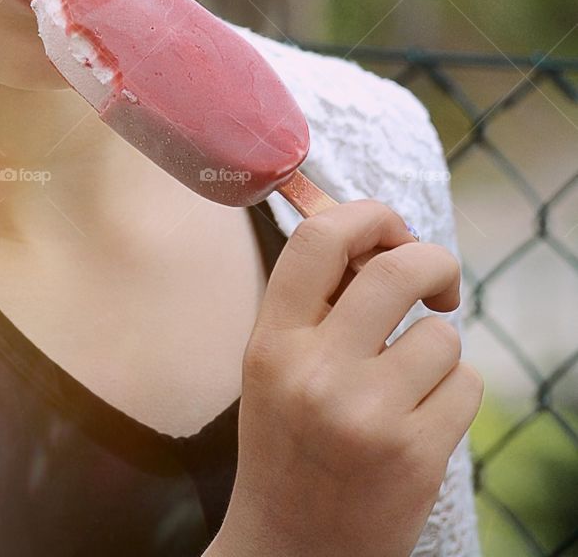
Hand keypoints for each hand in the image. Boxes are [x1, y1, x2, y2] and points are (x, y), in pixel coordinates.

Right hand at [213, 200, 483, 556]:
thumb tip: (383, 235)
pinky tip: (421, 420)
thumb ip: (317, 302)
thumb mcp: (276, 365)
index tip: (391, 230)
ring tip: (407, 384)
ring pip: (441, 334)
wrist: (293, 551)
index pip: (321, 239)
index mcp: (272, 342)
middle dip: (434, 263)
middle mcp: (316, 372)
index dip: (369, 215)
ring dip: (437, 350)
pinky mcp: (415, 455)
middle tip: (436, 284)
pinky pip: (466, 383)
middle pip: (399, 268)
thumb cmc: (290, 442)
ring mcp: (367, 415)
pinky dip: (454, 393)